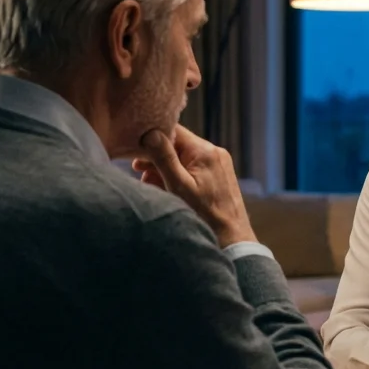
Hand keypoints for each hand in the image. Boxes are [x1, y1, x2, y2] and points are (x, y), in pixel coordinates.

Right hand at [133, 125, 256, 246]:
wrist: (232, 238)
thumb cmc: (204, 216)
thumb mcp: (179, 187)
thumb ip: (164, 159)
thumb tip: (150, 133)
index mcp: (204, 151)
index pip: (173, 130)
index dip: (152, 139)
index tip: (136, 152)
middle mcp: (214, 152)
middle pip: (177, 144)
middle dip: (157, 157)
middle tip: (138, 170)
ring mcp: (218, 163)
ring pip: (184, 157)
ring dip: (165, 167)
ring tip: (150, 184)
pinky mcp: (219, 175)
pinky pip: (194, 167)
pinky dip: (179, 175)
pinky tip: (168, 189)